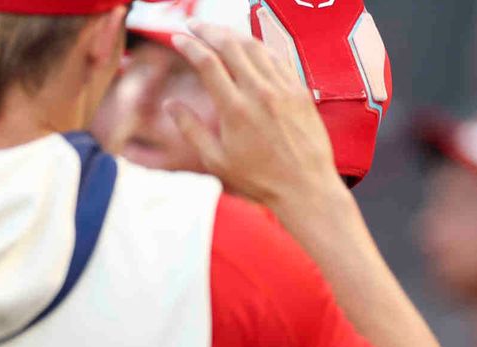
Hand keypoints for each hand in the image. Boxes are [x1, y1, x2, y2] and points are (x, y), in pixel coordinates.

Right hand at [167, 22, 346, 210]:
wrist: (306, 188)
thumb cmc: (261, 180)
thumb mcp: (217, 160)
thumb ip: (191, 129)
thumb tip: (170, 105)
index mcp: (235, 109)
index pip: (207, 61)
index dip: (188, 45)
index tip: (177, 39)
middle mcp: (260, 93)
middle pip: (230, 45)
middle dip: (207, 30)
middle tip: (194, 26)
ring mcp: (283, 90)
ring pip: (255, 47)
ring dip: (233, 34)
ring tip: (219, 32)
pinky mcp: (300, 92)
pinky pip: (278, 58)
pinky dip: (260, 47)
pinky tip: (251, 47)